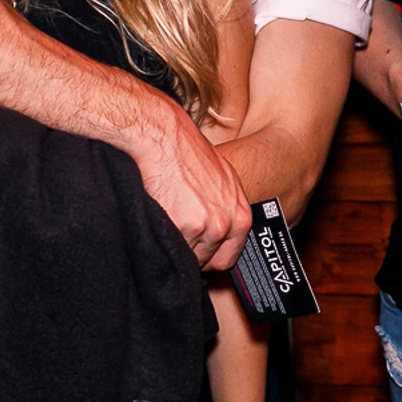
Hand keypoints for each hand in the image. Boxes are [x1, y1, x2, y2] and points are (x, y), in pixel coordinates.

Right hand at [138, 110, 251, 269]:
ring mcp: (205, 228)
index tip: (199, 253)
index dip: (211, 257)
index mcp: (241, 215)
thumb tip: (221, 232)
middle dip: (192, 253)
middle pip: (207, 261)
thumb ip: (227, 211)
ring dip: (176, 247)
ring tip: (168, 223)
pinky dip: (162, 240)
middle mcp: (227, 224)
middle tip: (179, 236)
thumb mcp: (225, 182)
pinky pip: (170, 249)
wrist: (167, 140)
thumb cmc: (192, 155)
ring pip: (188, 257)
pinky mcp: (182, 228)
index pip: (228, 258)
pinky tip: (159, 220)